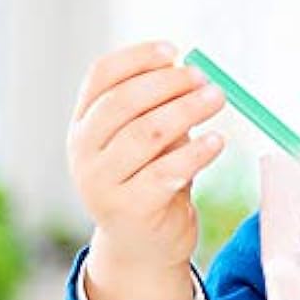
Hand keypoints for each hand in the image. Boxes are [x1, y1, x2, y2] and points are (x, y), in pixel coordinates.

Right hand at [66, 41, 226, 299]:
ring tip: (216, 99)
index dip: (137, 58)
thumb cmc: (148, 182)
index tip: (173, 51)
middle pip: (123, 102)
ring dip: (186, 110)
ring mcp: (102, 182)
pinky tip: (216, 140)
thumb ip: (157, 109)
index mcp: (83, 125)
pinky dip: (195, 153)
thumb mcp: (146, 142)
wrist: (142, 248)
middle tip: (204, 78)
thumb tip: (189, 72)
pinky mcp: (130, 208)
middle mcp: (84, 151)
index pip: (100, 77)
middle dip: (168, 84)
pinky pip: (166, 172)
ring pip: (146, 134)